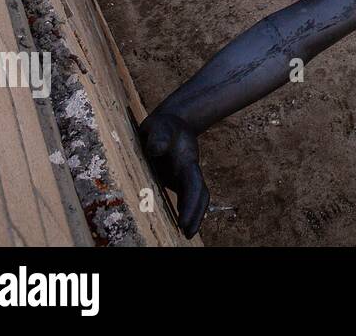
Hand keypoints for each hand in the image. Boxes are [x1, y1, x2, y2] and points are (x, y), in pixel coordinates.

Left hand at [140, 112, 209, 237]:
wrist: (172, 121)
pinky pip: (184, 196)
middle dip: (196, 215)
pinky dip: (185, 208)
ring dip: (193, 214)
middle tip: (189, 234)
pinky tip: (178, 220)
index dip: (191, 205)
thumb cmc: (164, 125)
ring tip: (186, 232)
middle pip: (199, 195)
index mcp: (186, 161)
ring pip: (193, 197)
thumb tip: (156, 151)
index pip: (193, 186)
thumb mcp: (159, 127)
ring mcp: (183, 175)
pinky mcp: (175, 178)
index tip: (183, 223)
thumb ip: (158, 137)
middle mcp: (188, 171)